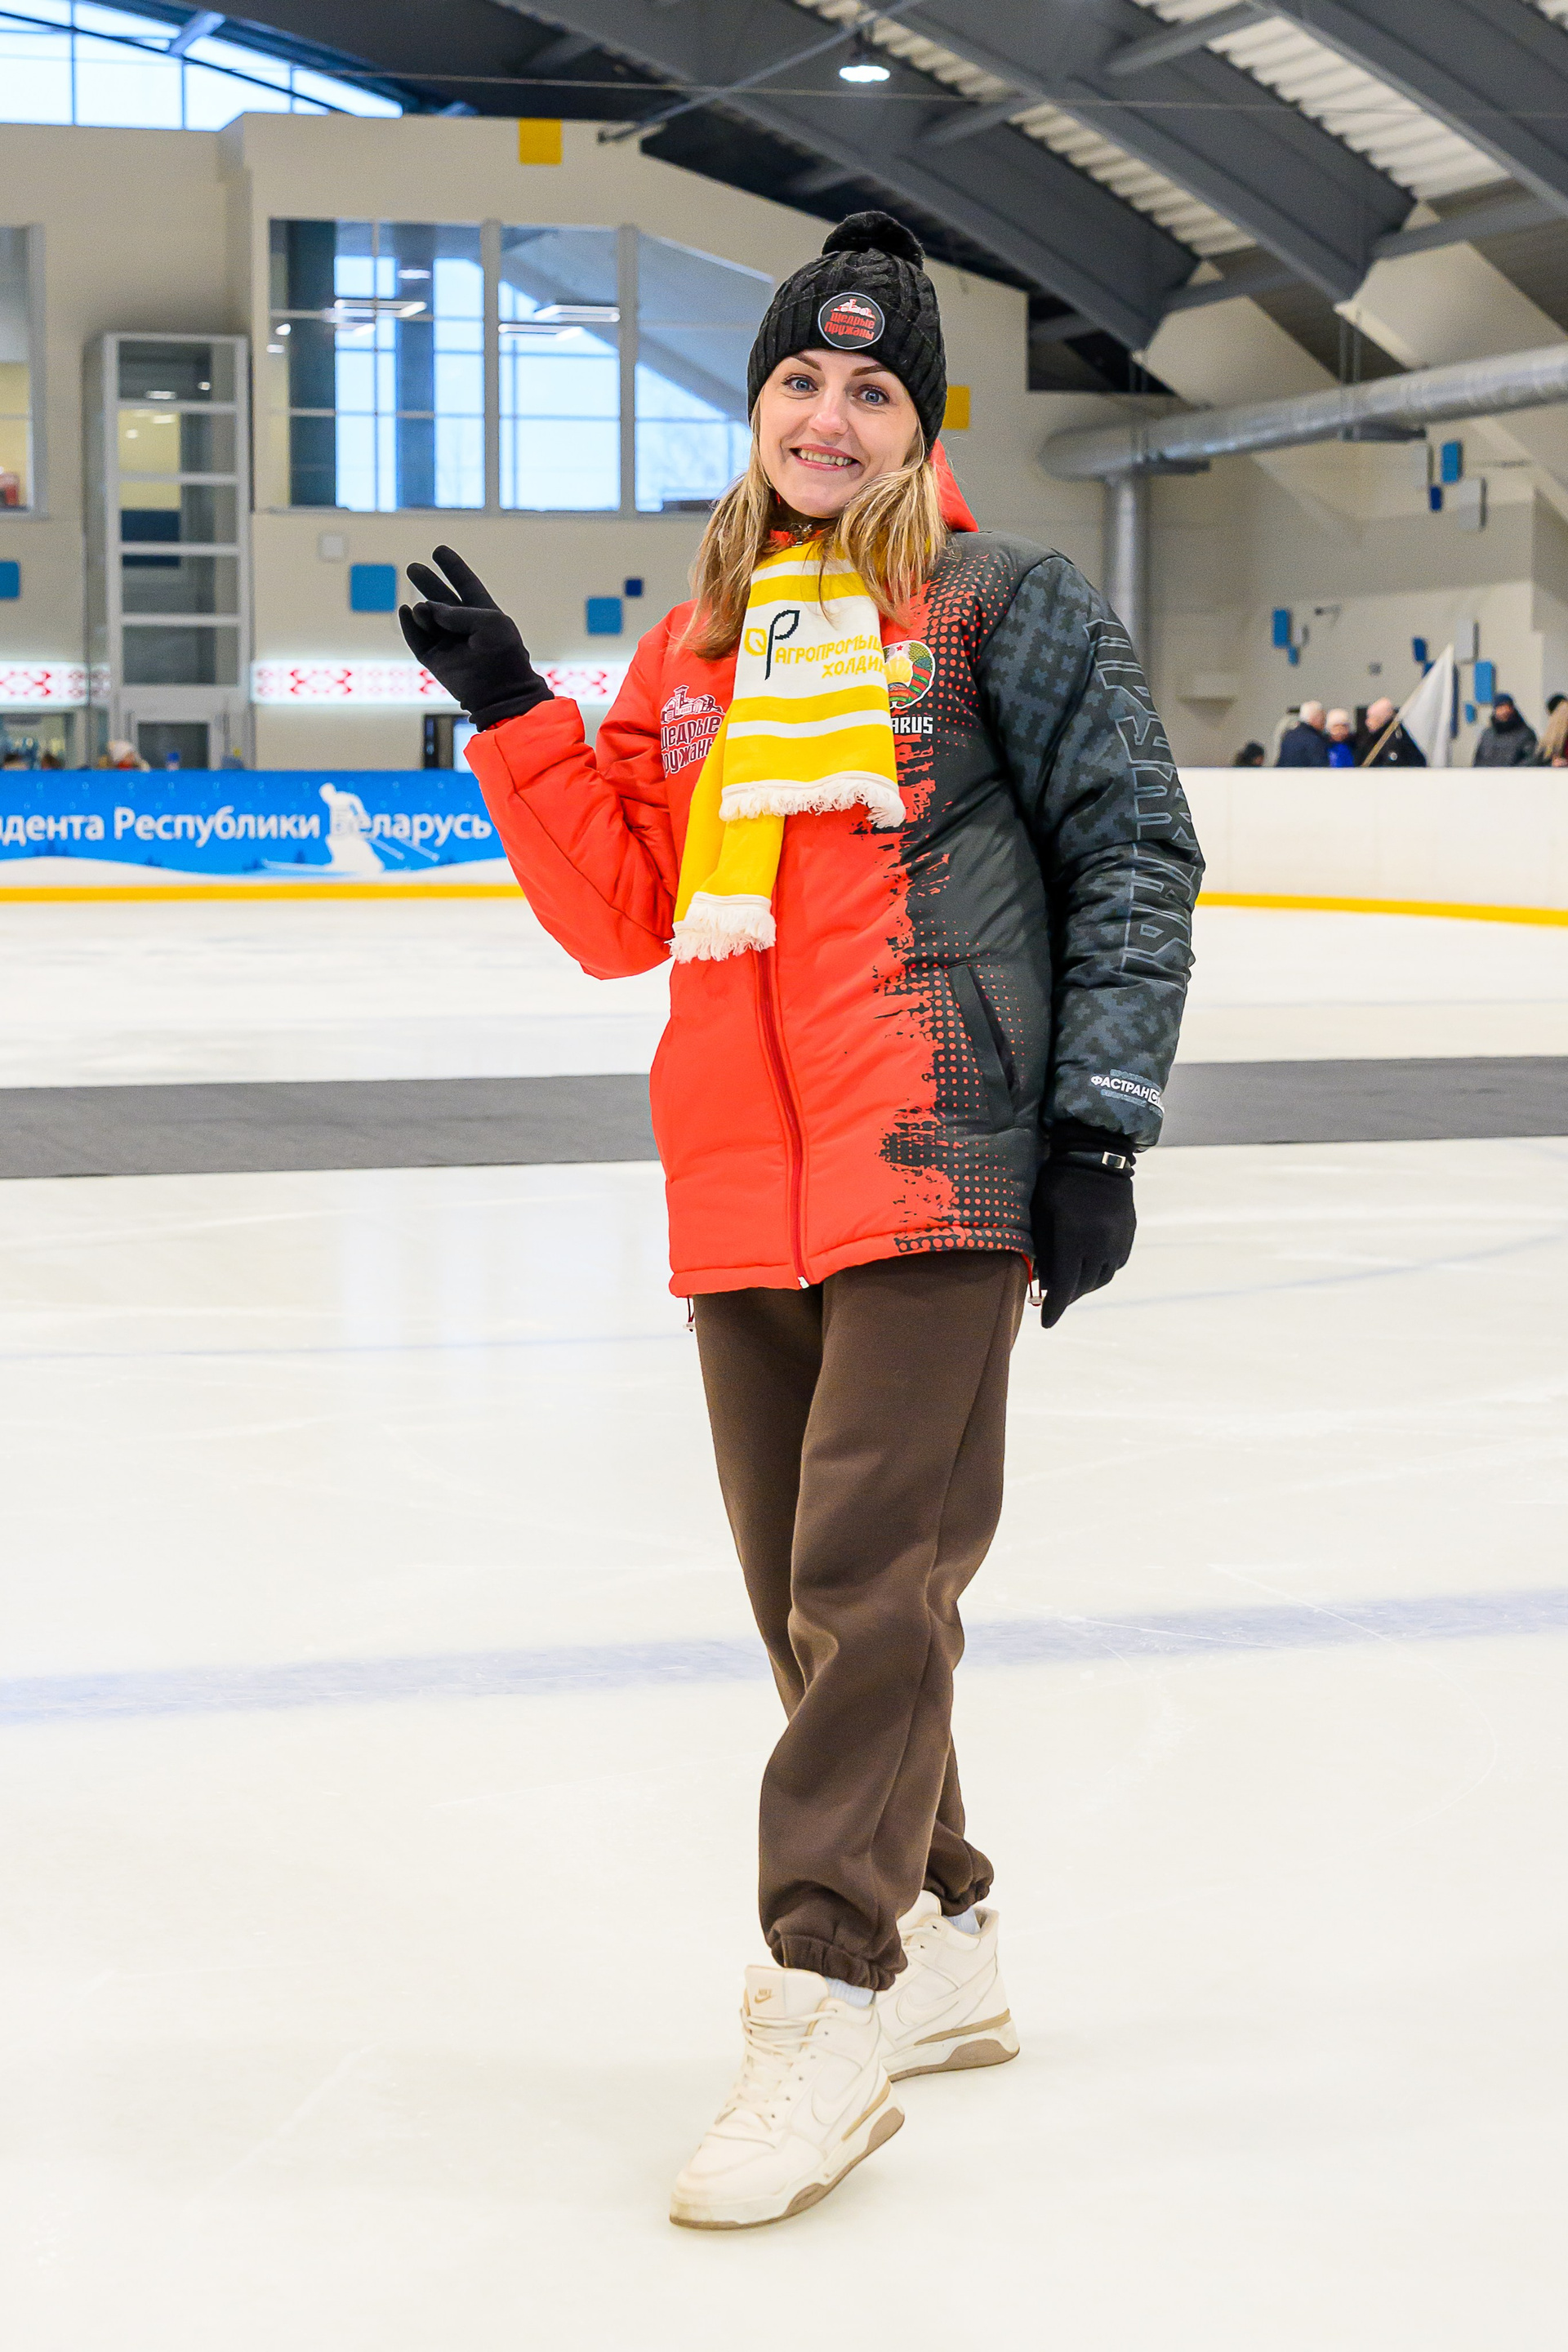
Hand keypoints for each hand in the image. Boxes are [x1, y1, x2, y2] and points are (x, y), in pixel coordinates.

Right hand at [398, 545, 550, 728]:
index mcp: (484, 615)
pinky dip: (409, 627)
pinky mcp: (435, 661)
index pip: (466, 585)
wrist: (500, 693)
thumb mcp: (489, 622)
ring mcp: (449, 644)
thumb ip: (458, 612)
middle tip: (413, 568)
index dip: (453, 568)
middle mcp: (464, 628)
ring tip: (422, 610)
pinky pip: (417, 640)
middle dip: (428, 582)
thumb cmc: (503, 655)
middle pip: (441, 599)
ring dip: (422, 611)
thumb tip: (427, 609)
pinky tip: (406, 612)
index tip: (438, 550)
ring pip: (427, 619)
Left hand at [1032, 1156, 1135, 1328]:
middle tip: (1053, 1301)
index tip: (1046, 1323)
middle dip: (1067, 1297)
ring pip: (1101, 1279)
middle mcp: (1099, 1244)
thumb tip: (1038, 1278)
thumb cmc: (1058, 1182)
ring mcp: (1117, 1240)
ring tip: (1070, 1286)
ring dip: (1084, 1287)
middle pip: (1082, 1286)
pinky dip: (1100, 1273)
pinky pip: (1114, 1265)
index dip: (1054, 1308)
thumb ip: (1041, 1247)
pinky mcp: (1128, 1234)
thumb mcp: (1041, 1212)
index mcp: (1073, 1238)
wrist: (1097, 1155)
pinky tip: (1089, 1269)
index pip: (1063, 1285)